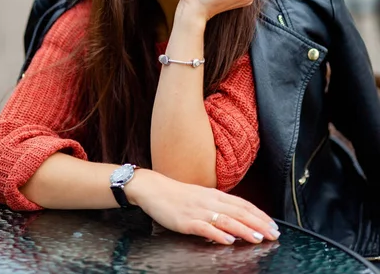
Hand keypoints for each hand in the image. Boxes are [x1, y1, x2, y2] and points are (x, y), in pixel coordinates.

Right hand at [127, 169, 279, 244]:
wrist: (154, 189)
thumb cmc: (178, 195)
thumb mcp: (202, 197)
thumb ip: (219, 206)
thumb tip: (237, 216)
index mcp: (215, 195)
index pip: (243, 204)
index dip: (260, 215)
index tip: (273, 225)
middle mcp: (210, 201)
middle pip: (239, 212)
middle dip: (259, 224)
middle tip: (274, 234)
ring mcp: (199, 211)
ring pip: (226, 220)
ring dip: (244, 229)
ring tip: (257, 238)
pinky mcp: (186, 221)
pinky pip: (205, 227)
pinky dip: (218, 233)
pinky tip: (228, 240)